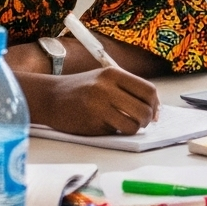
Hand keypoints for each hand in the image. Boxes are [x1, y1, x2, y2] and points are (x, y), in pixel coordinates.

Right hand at [34, 66, 159, 134]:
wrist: (50, 97)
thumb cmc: (81, 89)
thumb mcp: (104, 79)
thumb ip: (127, 88)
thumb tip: (154, 108)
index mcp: (113, 74)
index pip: (148, 90)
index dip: (155, 104)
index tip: (154, 112)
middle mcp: (107, 88)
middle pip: (144, 109)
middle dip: (147, 120)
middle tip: (142, 122)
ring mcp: (99, 107)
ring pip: (133, 125)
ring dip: (134, 128)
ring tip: (126, 125)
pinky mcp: (92, 124)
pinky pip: (116, 132)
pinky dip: (116, 131)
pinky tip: (106, 125)